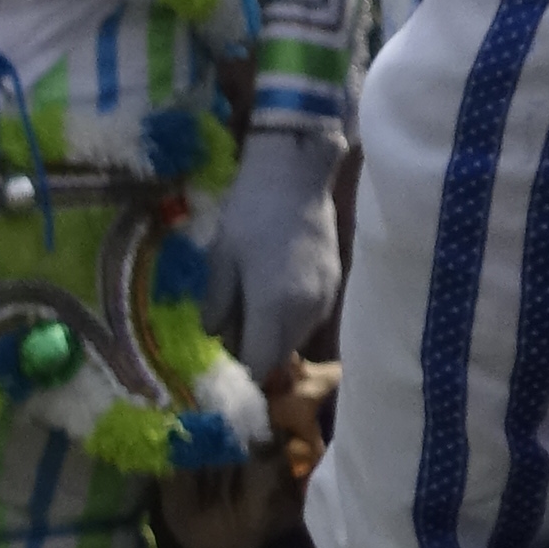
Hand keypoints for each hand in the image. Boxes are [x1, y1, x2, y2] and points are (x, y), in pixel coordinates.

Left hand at [201, 131, 346, 375]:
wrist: (295, 175)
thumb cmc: (250, 213)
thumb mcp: (221, 260)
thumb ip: (217, 306)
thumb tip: (214, 337)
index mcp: (274, 308)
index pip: (258, 365)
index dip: (237, 372)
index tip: (219, 364)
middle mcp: (306, 312)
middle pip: (278, 357)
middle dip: (253, 356)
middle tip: (228, 335)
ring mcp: (324, 299)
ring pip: (295, 340)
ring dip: (271, 338)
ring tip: (247, 312)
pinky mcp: (334, 286)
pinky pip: (308, 320)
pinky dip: (288, 321)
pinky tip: (270, 297)